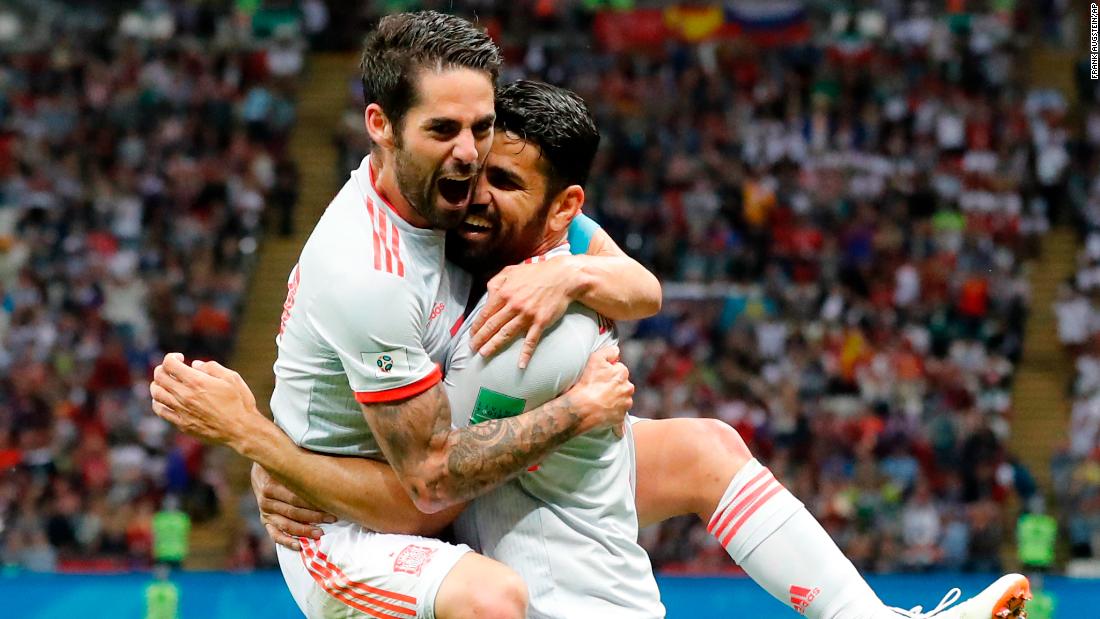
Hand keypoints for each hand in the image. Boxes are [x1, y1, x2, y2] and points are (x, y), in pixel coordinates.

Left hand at [149, 353, 266, 451]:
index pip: (169, 364)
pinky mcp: (181, 424)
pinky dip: (158, 401)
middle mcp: (185, 396)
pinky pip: (160, 410)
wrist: (241, 430)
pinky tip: (167, 399)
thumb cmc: (239, 402)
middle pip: (159, 377)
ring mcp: (181, 411)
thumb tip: (195, 364)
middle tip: (173, 369)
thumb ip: (211, 367)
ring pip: (156, 393)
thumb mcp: (231, 378)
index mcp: (197, 382)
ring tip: (168, 383)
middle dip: (163, 368)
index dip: (172, 357)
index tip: (181, 358)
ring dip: (158, 384)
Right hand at [251, 463, 335, 550]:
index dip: (314, 502)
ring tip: (320, 533)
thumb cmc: (283, 459)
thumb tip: (325, 459)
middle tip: (332, 518)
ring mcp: (265, 511)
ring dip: (304, 531)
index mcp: (271, 484)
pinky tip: (298, 546)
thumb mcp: (289, 456)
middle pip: (294, 512)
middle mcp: (266, 500)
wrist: (261, 463)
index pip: (296, 497)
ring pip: (286, 524)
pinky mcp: (265, 520)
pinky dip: (286, 541)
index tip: (332, 505)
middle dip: (315, 516)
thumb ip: (303, 461)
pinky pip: (274, 534)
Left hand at [469, 257, 583, 368]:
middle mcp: (513, 305)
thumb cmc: (536, 273)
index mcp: (504, 292)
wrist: (562, 276)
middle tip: (472, 349)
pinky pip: (531, 340)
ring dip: (493, 345)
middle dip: (480, 338)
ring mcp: (527, 315)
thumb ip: (496, 283)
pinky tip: (520, 364)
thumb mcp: (511, 271)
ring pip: (506, 334)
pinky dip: (526, 353)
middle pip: (492, 325)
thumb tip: (487, 297)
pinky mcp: (541, 322)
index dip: (477, 326)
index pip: (486, 313)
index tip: (471, 334)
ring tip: (483, 354)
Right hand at [564, 345, 632, 434]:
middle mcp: (627, 389)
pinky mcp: (619, 419)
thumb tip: (617, 351)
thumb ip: (609, 351)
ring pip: (622, 402)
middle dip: (614, 387)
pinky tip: (611, 426)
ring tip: (601, 403)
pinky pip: (619, 424)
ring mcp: (624, 405)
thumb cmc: (588, 382)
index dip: (609, 372)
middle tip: (599, 389)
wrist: (583, 407)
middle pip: (622, 386)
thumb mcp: (596, 358)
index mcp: (622, 374)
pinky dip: (616, 426)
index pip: (619, 369)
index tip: (600, 376)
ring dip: (615, 402)